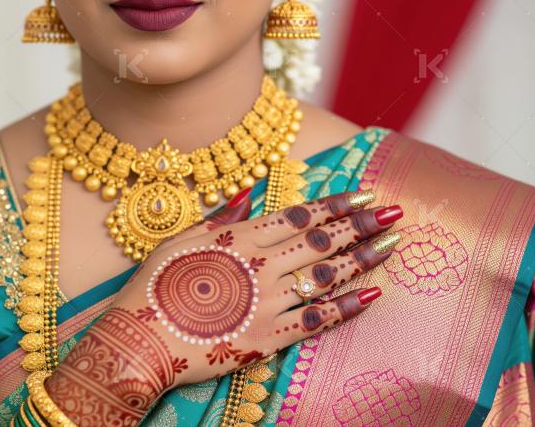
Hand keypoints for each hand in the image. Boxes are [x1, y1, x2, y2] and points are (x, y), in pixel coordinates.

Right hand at [45, 189, 402, 424]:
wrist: (140, 339)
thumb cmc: (154, 287)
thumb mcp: (180, 241)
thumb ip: (219, 220)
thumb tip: (247, 200)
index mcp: (240, 237)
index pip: (300, 215)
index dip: (336, 204)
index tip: (364, 195)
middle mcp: (260, 265)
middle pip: (323, 240)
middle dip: (362, 224)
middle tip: (393, 213)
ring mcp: (268, 302)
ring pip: (328, 276)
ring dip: (365, 258)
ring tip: (393, 246)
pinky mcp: (269, 337)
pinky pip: (317, 320)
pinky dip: (347, 308)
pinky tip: (372, 296)